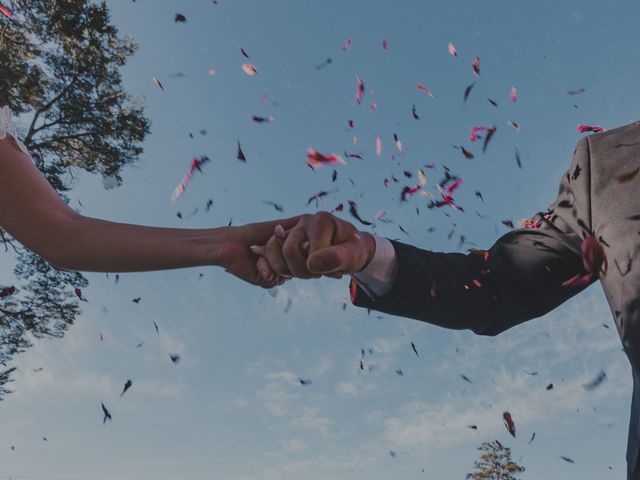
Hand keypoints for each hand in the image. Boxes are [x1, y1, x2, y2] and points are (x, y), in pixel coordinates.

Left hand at [215, 216, 301, 287]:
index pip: (307, 253)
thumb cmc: (254, 233)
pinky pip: (275, 278)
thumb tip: (317, 216)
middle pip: (299, 263)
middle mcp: (288, 265)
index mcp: (292, 253)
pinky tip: (256, 262)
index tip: (283, 234)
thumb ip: (299, 223)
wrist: (232, 243)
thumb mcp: (280, 225)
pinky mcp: (267, 282)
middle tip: (269, 241)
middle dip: (283, 250)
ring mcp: (278, 275)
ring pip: (287, 272)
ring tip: (259, 251)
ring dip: (272, 258)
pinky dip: (265, 267)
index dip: (298, 244)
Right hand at [251, 212, 375, 280]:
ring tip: (309, 271)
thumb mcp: (353, 255)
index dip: (320, 269)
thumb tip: (312, 263)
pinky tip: (296, 271)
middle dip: (301, 271)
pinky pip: (269, 256)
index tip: (337, 273)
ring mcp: (292, 230)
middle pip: (287, 251)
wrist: (349, 248)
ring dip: (288, 270)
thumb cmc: (353, 251)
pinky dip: (279, 269)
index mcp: (321, 221)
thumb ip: (336, 258)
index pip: (310, 253)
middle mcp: (304, 222)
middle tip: (319, 274)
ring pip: (273, 253)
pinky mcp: (283, 240)